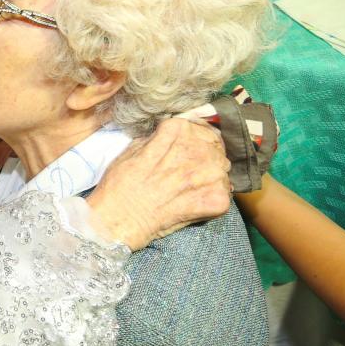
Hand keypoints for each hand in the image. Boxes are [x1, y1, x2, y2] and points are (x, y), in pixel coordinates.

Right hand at [85, 118, 230, 250]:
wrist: (120, 217)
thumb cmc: (120, 181)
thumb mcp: (135, 146)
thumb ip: (161, 136)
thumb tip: (173, 137)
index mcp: (179, 130)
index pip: (200, 127)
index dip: (194, 140)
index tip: (184, 152)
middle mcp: (200, 148)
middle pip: (215, 147)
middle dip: (203, 158)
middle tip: (184, 174)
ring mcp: (211, 174)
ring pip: (222, 171)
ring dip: (208, 179)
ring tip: (187, 191)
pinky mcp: (217, 199)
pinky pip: (224, 195)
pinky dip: (210, 200)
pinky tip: (192, 204)